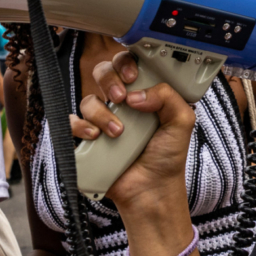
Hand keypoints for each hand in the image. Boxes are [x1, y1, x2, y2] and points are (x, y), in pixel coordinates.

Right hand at [72, 51, 196, 205]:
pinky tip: (95, 136)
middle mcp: (122, 105)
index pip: (129, 66)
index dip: (126, 64)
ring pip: (88, 100)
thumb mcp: (181, 122)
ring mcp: (104, 121)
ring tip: (118, 132)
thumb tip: (137, 94)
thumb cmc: (167, 157)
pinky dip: (80, 126)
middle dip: (109, 79)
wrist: (152, 190)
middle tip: (120, 97)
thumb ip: (168, 97)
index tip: (132, 76)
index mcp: (144, 95)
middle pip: (104, 74)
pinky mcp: (89, 139)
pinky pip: (73, 123)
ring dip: (101, 113)